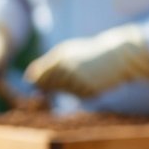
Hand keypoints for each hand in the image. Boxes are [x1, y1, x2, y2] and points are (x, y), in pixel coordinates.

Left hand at [25, 24, 148, 97]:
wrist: (118, 55)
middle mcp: (65, 69)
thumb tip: (30, 79)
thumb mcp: (69, 52)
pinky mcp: (88, 92)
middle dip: (51, 87)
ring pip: (64, 92)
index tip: (43, 82)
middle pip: (48, 86)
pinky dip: (82, 91)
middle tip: (71, 78)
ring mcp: (77, 81)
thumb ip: (49, 64)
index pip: (36, 76)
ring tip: (84, 75)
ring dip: (69, 88)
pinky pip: (78, 96)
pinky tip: (93, 81)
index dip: (36, 82)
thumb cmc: (90, 53)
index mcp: (58, 57)